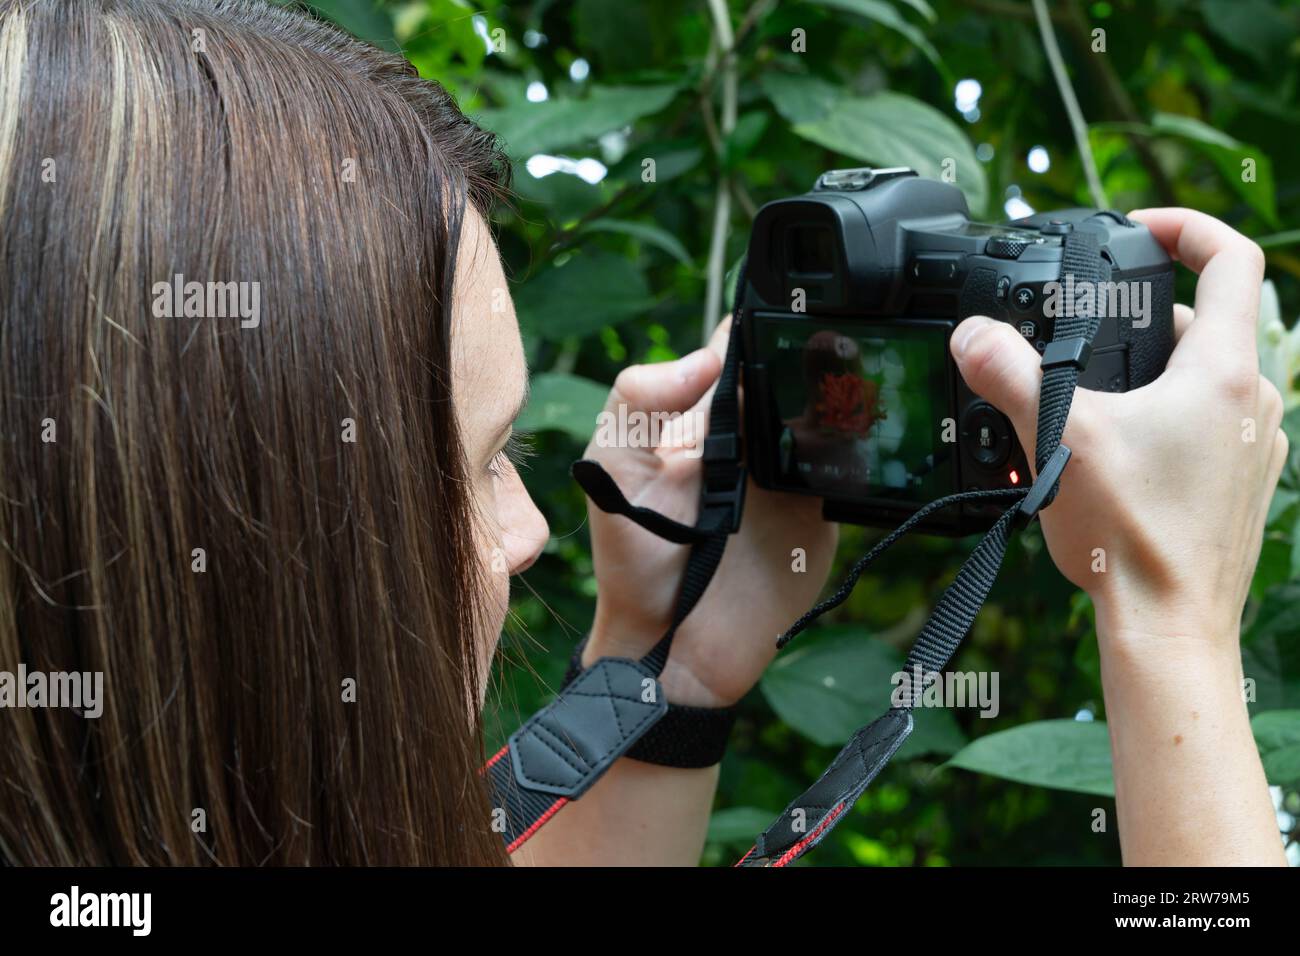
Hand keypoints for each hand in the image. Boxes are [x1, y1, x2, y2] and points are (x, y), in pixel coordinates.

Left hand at [581, 317, 837, 706]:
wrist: (670, 644)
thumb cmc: (633, 557)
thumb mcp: (612, 467)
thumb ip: (638, 402)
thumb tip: (705, 358)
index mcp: (702, 418)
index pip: (739, 352)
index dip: (759, 325)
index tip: (780, 304)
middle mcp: (750, 438)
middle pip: (795, 375)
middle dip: (813, 354)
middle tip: (829, 338)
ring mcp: (791, 474)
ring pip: (834, 414)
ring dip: (845, 396)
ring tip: (850, 381)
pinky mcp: (823, 511)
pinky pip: (853, 469)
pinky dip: (863, 450)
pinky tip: (861, 435)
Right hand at [949, 208, 1286, 646]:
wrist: (1170, 626)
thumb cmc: (1131, 538)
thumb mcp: (1057, 438)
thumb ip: (1009, 373)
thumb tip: (972, 335)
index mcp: (1222, 372)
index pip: (1232, 258)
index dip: (1186, 227)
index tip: (1140, 230)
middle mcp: (1253, 401)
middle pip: (1206, 322)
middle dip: (1140, 319)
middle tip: (1082, 334)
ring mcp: (1255, 446)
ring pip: (1204, 376)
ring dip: (1149, 373)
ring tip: (1087, 403)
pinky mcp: (1243, 483)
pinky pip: (1207, 424)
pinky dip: (1165, 418)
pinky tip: (1115, 452)